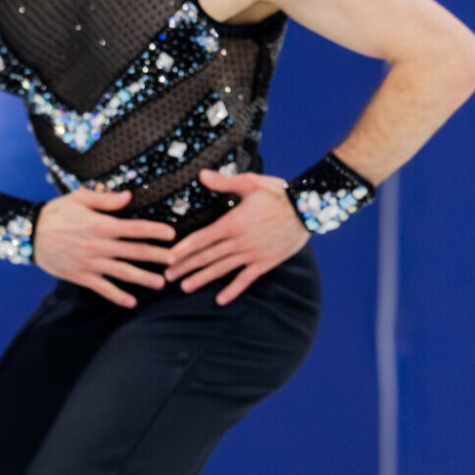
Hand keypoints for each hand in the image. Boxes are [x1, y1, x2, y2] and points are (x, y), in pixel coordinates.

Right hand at [33, 188, 176, 307]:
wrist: (29, 235)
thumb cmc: (56, 213)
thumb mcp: (79, 198)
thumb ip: (105, 199)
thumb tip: (129, 197)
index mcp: (101, 225)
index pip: (135, 228)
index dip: (156, 231)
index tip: (172, 235)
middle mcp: (100, 246)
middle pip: (135, 251)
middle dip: (157, 256)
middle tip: (175, 261)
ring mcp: (91, 263)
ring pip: (123, 272)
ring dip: (143, 278)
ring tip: (161, 283)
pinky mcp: (81, 276)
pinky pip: (102, 288)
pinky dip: (117, 296)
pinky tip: (131, 302)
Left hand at [164, 169, 311, 304]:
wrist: (307, 210)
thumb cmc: (278, 193)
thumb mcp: (250, 183)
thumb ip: (223, 182)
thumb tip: (201, 175)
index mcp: (234, 222)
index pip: (203, 237)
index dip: (185, 248)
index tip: (169, 257)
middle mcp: (240, 241)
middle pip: (208, 256)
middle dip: (186, 266)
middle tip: (167, 276)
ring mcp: (252, 254)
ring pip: (222, 269)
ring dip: (202, 278)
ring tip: (185, 287)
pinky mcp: (265, 262)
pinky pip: (246, 279)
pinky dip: (233, 290)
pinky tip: (220, 299)